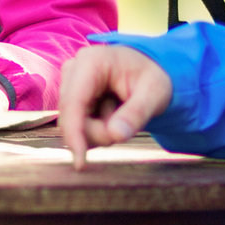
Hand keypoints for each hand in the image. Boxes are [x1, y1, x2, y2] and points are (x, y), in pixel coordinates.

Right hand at [57, 44, 172, 170]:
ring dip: (100, 130)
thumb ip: (136, 114)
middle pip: (72, 118)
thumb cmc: (153, 78)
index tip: (81, 163)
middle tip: (128, 126)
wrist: (150, 70)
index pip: (73, 103)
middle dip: (99, 132)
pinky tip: (111, 115)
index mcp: (91, 62)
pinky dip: (97, 129)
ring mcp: (69, 83)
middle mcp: (73, 69)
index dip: (74, 133)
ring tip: (122, 114)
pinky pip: (77, 126)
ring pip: (74, 125)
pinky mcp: (69, 96)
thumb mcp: (155, 94)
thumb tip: (114, 135)